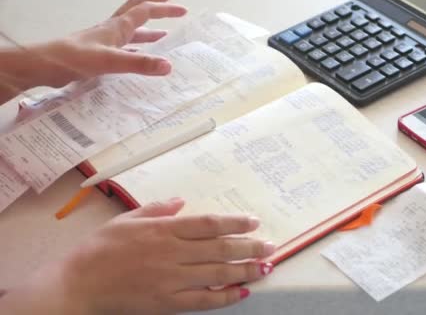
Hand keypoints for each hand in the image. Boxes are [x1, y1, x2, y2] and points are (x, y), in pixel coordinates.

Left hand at [0, 0, 186, 100]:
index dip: (164, 8)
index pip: (145, 11)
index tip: (182, 8)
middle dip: (157, 3)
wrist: (44, 65)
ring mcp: (105, 41)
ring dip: (149, 27)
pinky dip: (137, 46)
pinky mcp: (98, 53)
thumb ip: (139, 63)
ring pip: (131, 28)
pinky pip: (124, 45)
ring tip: (165, 32)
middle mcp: (112, 30)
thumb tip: (168, 65)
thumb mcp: (110, 61)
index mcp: (117, 27)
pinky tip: (141, 54)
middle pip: (138, 9)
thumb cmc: (74, 59)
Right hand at [0, 198, 274, 314]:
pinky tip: (241, 293)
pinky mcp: (167, 302)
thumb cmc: (100, 248)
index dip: (234, 222)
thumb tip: (180, 201)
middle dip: (249, 246)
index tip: (253, 221)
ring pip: (217, 274)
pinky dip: (224, 297)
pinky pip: (203, 300)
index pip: (208, 224)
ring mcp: (172, 279)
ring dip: (245, 270)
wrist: (78, 284)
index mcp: (163, 230)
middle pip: (220, 248)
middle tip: (270, 246)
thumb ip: (156, 209)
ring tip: (265, 267)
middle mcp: (173, 253)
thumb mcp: (127, 219)